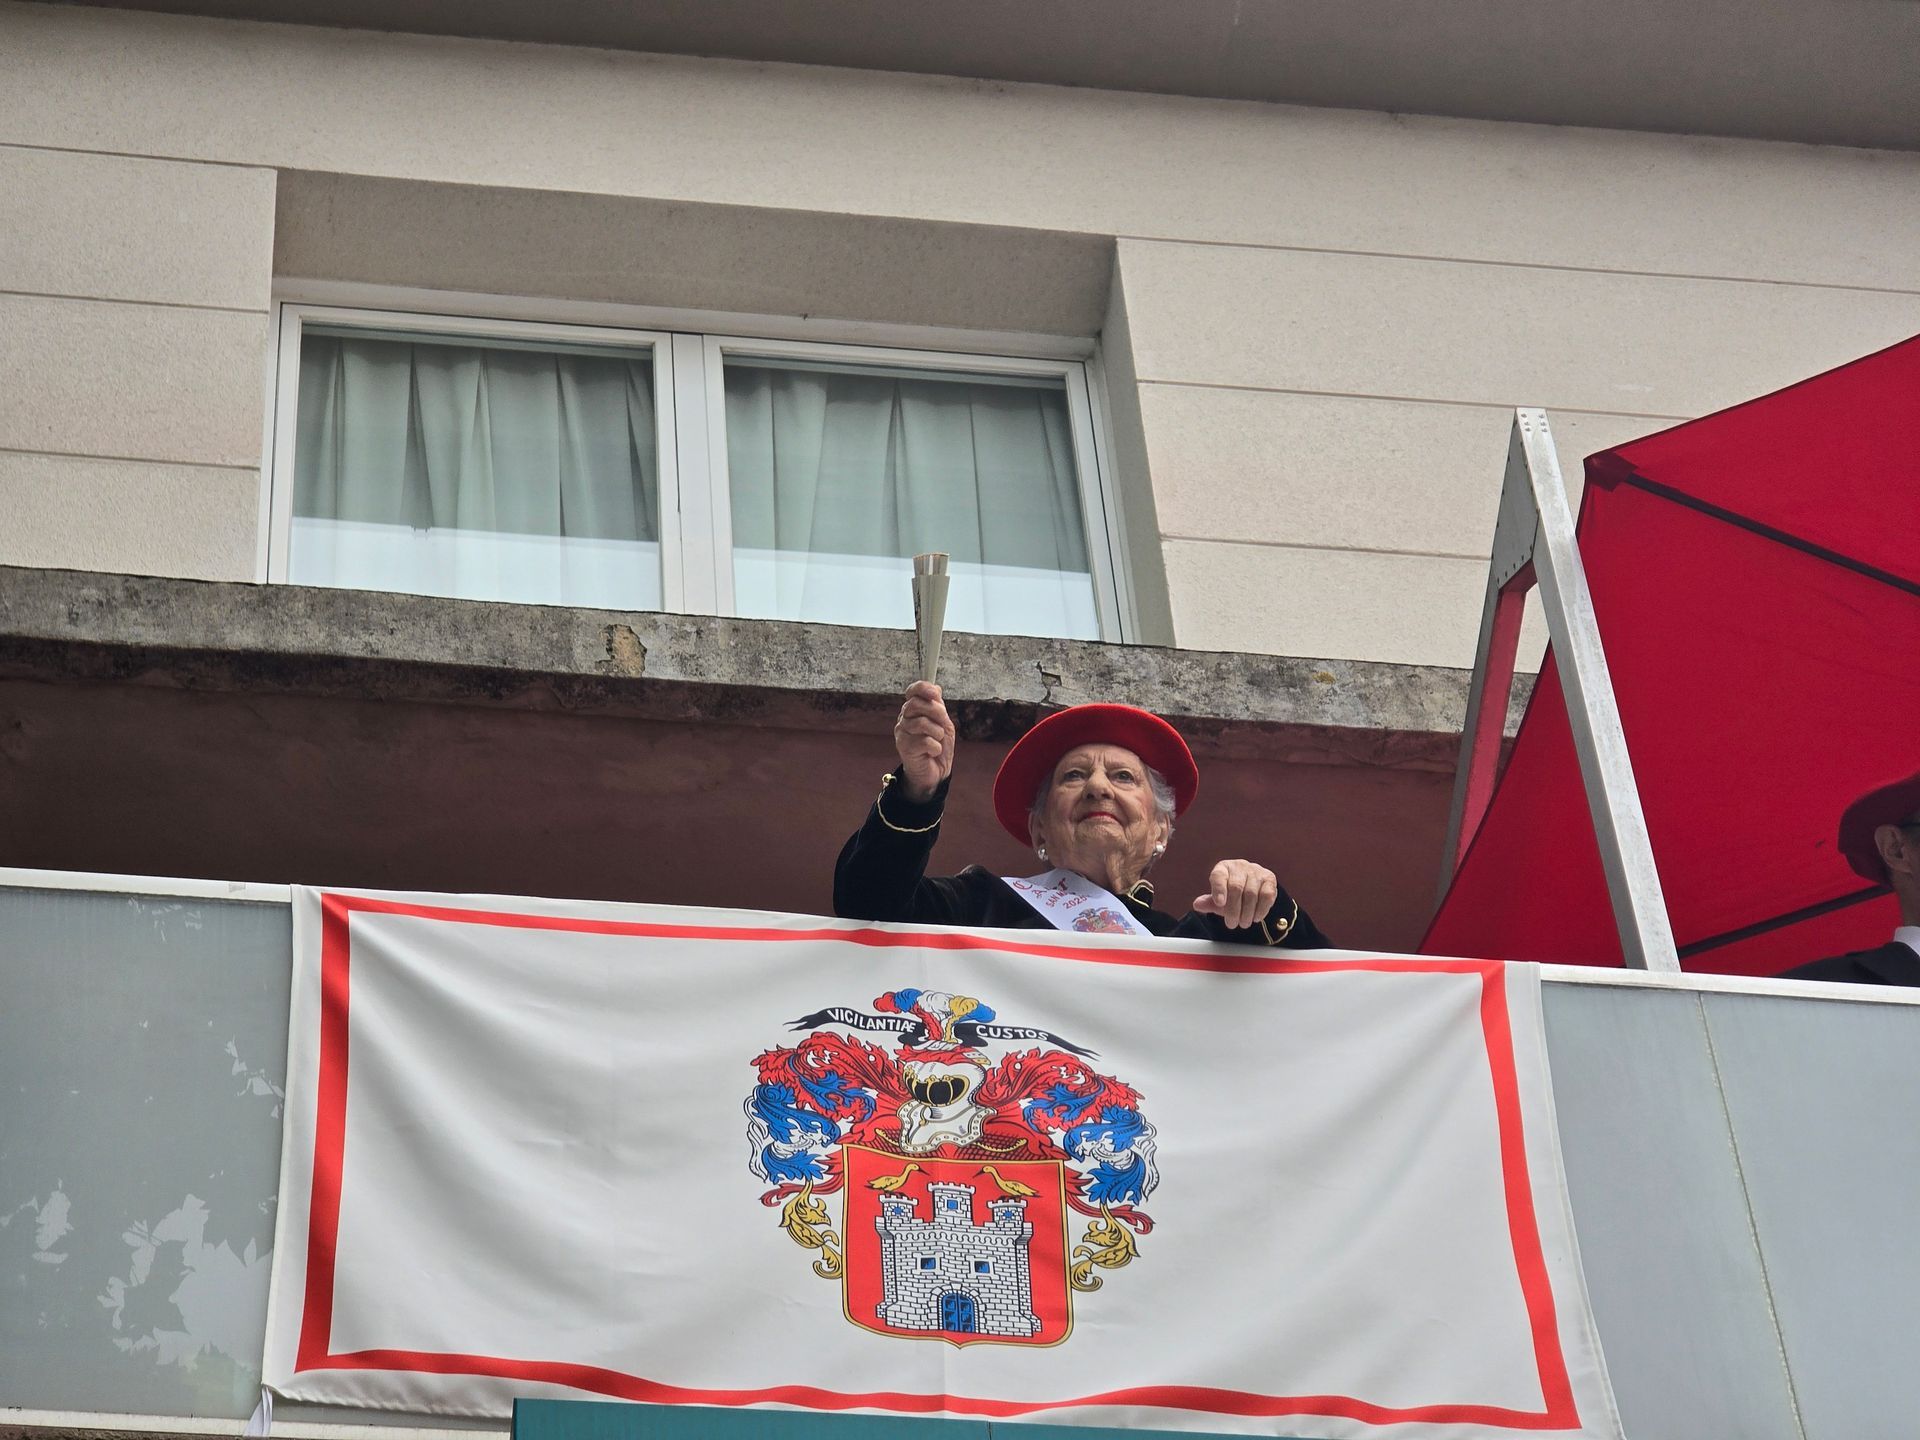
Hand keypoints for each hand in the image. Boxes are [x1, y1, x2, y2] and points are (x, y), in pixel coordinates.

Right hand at [893, 681, 955, 801]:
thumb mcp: (943, 724)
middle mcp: (904, 719)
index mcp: (913, 711)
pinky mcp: (904, 747)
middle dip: (936, 712)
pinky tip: (933, 752)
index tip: (935, 693)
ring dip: (937, 733)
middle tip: (943, 724)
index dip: (923, 688)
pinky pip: (924, 741)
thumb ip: (939, 707)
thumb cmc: (938, 746)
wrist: (935, 772)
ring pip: (921, 723)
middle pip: (915, 704)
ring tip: (938, 741)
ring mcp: (902, 733)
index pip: (912, 691)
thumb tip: (936, 687)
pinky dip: (935, 747)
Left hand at [1193, 860, 1278, 930]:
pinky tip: (1256, 917)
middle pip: (1235, 887)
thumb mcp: (1219, 898)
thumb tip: (1197, 905)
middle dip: (1233, 909)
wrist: (1254, 886)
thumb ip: (1209, 902)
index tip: (1219, 904)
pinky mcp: (1269, 879)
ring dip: (1247, 912)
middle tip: (1231, 924)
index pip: (1218, 876)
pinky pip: (1266, 895)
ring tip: (1243, 923)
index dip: (1218, 889)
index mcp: (1223, 868)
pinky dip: (1261, 909)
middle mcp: (1239, 866)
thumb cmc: (1232, 893)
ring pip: (1251, 893)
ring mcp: (1256, 871)